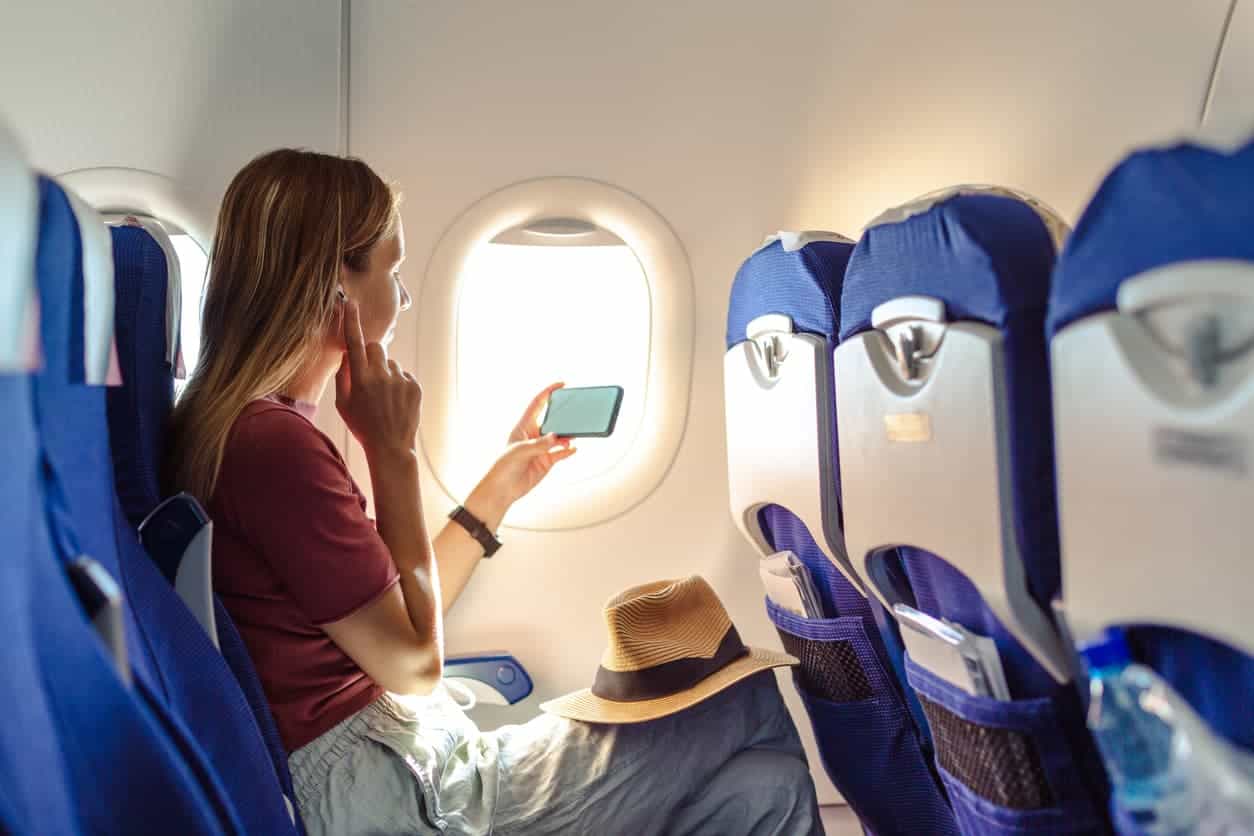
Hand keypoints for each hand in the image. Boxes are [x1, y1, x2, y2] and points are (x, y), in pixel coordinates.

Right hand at [335, 300, 421, 459]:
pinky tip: (396, 402)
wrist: (391, 447)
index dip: (352, 322)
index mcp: (359, 380)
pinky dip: (399, 384)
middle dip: (372, 355)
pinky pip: (404, 374)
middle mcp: (381, 376)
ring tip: (385, 397)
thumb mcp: (343, 404)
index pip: (354, 343)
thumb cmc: (362, 426)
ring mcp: (400, 380)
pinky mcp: (415, 386)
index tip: (351, 303)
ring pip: (391, 363)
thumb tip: (347, 355)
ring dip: (387, 373)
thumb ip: (343, 377)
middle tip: (370, 375)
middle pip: (376, 347)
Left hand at [467, 384, 577, 522]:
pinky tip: (574, 449)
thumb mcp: (520, 452)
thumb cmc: (504, 466)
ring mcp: (542, 448)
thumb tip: (556, 437)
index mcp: (523, 426)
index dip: (549, 392)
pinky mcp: (547, 462)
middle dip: (564, 414)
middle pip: (553, 419)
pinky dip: (568, 450)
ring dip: (568, 435)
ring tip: (577, 432)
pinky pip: (561, 453)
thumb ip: (539, 444)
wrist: (502, 490)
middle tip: (577, 409)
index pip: (537, 403)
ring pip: (560, 437)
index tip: (562, 384)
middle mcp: (534, 435)